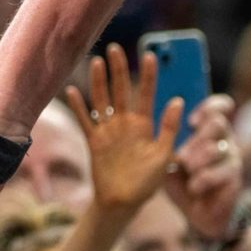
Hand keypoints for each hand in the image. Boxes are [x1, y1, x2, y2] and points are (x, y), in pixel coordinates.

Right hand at [69, 45, 181, 212]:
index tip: (149, 55)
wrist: (124, 202)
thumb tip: (179, 100)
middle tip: (115, 48)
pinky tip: (71, 91)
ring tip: (96, 61)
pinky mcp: (94, 141)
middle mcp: (125, 123)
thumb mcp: (164, 155)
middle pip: (121, 90)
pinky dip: (78, 107)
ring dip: (98, 82)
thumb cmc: (147, 182)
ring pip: (102, 100)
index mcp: (144, 125)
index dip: (148, 75)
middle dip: (118, 69)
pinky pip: (85, 120)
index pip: (147, 94)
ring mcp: (108, 131)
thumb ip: (169, 128)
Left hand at [168, 96, 244, 240]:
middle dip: (198, 136)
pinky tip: (194, 187)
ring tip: (186, 171)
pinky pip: (221, 172)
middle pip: (218, 123)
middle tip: (182, 156)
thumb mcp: (169, 159)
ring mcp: (232, 158)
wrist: (196, 213)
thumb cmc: (181, 180)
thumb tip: (160, 124)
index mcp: (209, 130)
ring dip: (198, 160)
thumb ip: (167, 140)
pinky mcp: (235, 177)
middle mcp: (224, 139)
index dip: (209, 107)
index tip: (191, 122)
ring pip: (217, 148)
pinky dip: (204, 180)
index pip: (220, 107)